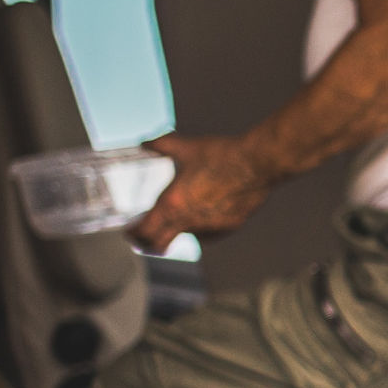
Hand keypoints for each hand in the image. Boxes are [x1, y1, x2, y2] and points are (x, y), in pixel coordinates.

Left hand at [128, 132, 276, 248]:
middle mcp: (190, 221)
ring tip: (182, 211)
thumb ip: (162, 145)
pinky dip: (202, 226)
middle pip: (160, 245)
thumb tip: (146, 143)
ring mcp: (211, 228)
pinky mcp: (229, 227)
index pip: (145, 233)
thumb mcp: (187, 147)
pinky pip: (209, 233)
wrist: (257, 163)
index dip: (134, 236)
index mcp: (173, 204)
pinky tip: (207, 208)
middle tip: (144, 236)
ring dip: (179, 229)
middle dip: (149, 243)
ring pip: (187, 237)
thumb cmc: (222, 155)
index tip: (130, 231)